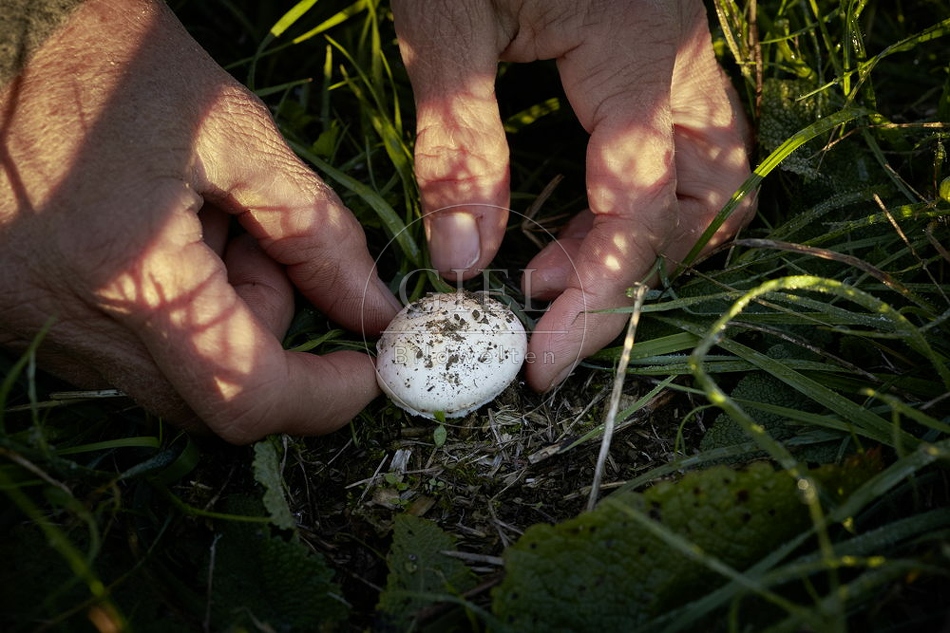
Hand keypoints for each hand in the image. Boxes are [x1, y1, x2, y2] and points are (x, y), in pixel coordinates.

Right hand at [0, 0, 399, 442]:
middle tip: (261, 243)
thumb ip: (314, 233)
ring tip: (198, 218)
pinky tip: (155, 234)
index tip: (365, 366)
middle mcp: (71, 320)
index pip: (246, 394)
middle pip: (210, 398)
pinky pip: (122, 349)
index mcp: (131, 271)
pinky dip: (165, 310)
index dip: (324, 397)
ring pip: (169, 374)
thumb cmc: (115, 61)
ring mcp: (33, 323)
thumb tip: (371, 308)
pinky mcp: (18, 312)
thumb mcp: (237, 135)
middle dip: (266, 335)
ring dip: (215, 317)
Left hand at [392, 0, 753, 389]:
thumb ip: (461, 142)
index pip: (640, 210)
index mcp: (637, 57)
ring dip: (651, 244)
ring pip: (709, 175)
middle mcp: (678, 63)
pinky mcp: (648, 57)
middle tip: (549, 314)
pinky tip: (576, 223)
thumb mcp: (448, 23)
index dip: (595, 296)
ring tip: (560, 277)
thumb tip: (464, 261)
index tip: (538, 360)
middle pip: (707, 201)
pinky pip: (676, 148)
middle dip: (636, 275)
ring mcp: (673, 58)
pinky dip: (638, 204)